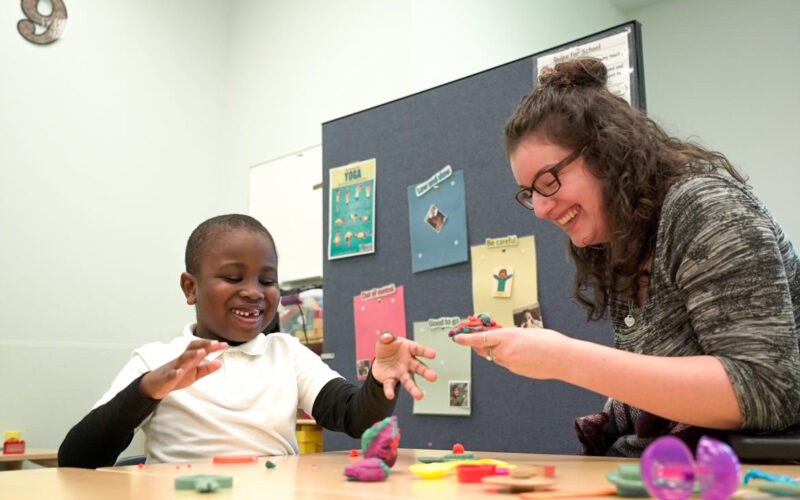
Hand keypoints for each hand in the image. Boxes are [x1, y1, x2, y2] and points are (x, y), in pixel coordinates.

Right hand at [140, 339, 227, 399]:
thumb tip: (220, 363)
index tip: (224, 344)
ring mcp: (173, 368)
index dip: (212, 346)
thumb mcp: (194, 373)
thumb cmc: (176, 376)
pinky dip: (175, 373)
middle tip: (215, 343)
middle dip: (204, 345)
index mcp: (189, 358)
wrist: (155, 385)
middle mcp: (182, 360)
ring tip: (201, 352)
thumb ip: (206, 368)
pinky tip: (180, 371)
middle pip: (192, 349)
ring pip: (182, 359)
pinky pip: (170, 374)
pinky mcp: (166, 378)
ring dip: (191, 355)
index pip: (201, 348)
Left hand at [370, 333, 436, 399]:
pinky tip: (390, 395)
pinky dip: (390, 390)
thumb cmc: (387, 348)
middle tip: (433, 377)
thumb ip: (385, 335)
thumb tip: (385, 336)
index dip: (425, 351)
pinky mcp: (391, 380)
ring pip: (408, 381)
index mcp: (408, 349)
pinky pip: (391, 385)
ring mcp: (401, 372)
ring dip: (413, 388)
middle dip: (426, 372)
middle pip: (418, 367)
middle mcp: (408, 362)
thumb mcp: (385, 339)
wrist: (379, 360)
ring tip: (419, 396)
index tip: (433, 354)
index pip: (418, 349)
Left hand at [452, 327, 568, 379]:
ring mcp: (510, 364)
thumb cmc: (550, 342)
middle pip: (485, 348)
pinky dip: (509, 357)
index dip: (466, 338)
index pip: (479, 338)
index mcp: (507, 337)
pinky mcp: (516, 371)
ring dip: (499, 350)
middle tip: (485, 336)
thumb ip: (510, 334)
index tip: (457, 337)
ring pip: (496, 356)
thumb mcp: (526, 331)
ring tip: (517, 345)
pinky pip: (507, 363)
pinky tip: (524, 354)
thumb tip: (501, 335)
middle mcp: (506, 352)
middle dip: (482, 343)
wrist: (564, 359)